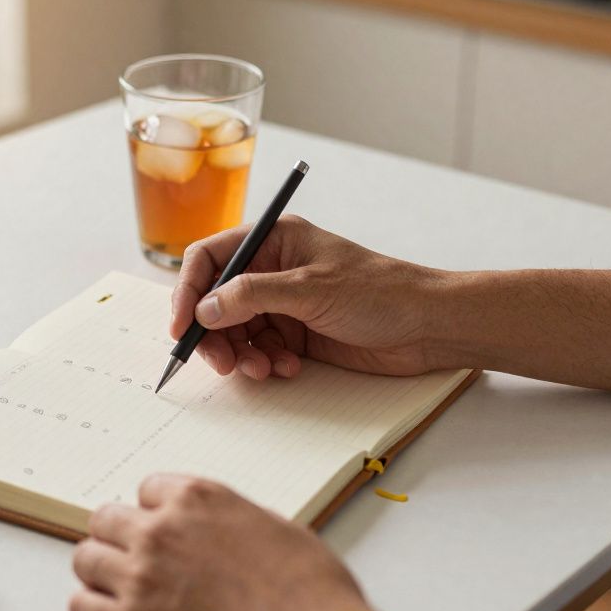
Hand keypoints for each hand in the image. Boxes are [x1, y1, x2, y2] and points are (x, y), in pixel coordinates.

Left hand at [69, 474, 440, 610]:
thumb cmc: (312, 598)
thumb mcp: (281, 532)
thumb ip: (237, 522)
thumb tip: (228, 531)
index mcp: (200, 499)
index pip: (148, 489)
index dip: (154, 511)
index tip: (157, 525)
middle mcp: (162, 530)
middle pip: (107, 519)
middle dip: (118, 537)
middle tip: (129, 556)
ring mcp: (141, 576)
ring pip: (86, 558)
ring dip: (99, 570)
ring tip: (114, 586)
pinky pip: (81, 607)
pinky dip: (91, 610)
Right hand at [171, 215, 446, 379]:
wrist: (428, 326)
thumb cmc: (381, 292)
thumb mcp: (311, 289)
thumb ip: (252, 296)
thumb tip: (205, 309)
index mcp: (273, 240)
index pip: (209, 259)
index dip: (188, 292)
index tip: (181, 328)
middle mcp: (272, 269)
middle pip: (216, 301)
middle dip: (214, 334)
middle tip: (221, 363)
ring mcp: (283, 303)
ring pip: (236, 331)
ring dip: (241, 354)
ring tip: (263, 369)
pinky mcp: (296, 334)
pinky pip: (260, 350)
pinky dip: (265, 363)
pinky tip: (289, 368)